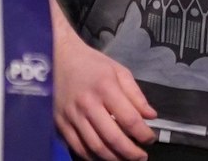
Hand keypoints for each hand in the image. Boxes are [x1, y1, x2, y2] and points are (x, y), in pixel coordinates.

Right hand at [54, 31, 156, 160]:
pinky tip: (104, 156)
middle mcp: (88, 104)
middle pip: (113, 138)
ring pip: (96, 147)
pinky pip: (78, 148)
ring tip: (125, 159)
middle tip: (142, 157)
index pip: (129, 119)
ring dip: (114, 158)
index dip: (144, 134)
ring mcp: (72, 116)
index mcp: (105, 88)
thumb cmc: (91, 64)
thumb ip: (135, 95)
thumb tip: (151, 116)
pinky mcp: (60, 124)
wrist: (57, 57)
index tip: (150, 139)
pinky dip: (93, 157)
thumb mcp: (118, 71)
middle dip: (131, 153)